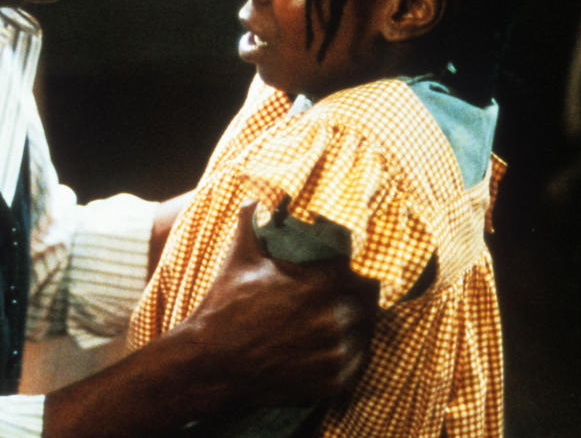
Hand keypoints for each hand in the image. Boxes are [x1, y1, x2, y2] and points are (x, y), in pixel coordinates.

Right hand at [179, 201, 377, 408]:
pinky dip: (349, 358)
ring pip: (366, 335)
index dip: (351, 271)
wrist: (211, 364)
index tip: (343, 272)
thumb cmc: (224, 308)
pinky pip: (357, 367)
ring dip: (355, 328)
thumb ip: (250, 223)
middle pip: (369, 303)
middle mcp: (334, 319)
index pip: (359, 272)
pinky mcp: (332, 384)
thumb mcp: (238, 260)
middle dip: (357, 297)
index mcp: (319, 286)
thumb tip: (252, 197)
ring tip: (337, 325)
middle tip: (342, 298)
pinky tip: (331, 351)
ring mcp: (335, 355)